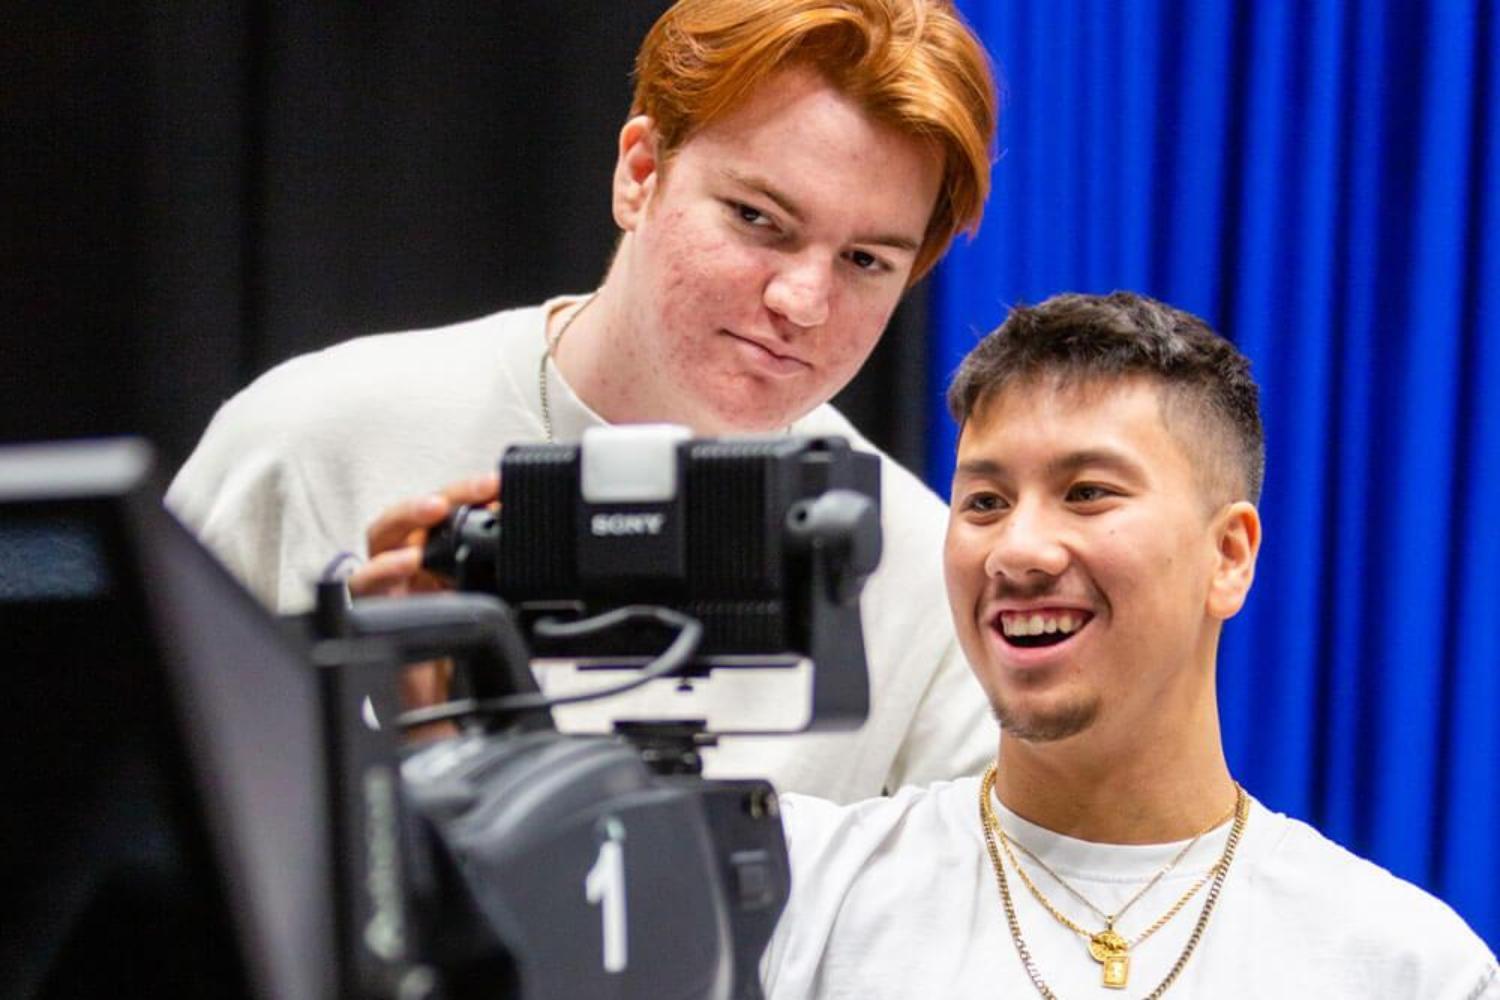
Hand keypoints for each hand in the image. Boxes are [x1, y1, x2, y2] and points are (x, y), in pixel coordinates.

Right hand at [347, 472, 499, 739]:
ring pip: (382, 537)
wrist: (440, 709)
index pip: (450, 513)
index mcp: (439, 558)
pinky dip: (381, 569)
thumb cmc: (460, 656)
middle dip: (446, 494)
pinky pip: (363, 585)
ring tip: (435, 509)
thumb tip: (536, 545)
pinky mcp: (373, 612)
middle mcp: (410, 566)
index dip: (473, 493)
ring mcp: (389, 586)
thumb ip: (505, 578)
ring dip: (407, 517)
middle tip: (479, 487)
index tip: (502, 483)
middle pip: (417, 514)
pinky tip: (406, 563)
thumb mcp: (492, 610)